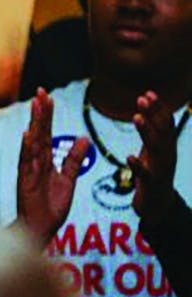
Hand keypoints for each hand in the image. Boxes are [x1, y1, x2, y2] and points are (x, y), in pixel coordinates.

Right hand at [16, 88, 88, 244]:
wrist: (41, 229)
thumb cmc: (51, 207)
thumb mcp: (68, 180)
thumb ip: (73, 160)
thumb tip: (84, 138)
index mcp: (45, 160)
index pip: (46, 133)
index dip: (47, 115)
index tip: (48, 97)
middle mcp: (35, 161)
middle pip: (39, 132)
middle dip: (40, 112)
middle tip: (41, 92)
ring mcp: (29, 170)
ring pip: (33, 142)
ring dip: (34, 123)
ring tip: (36, 106)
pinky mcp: (26, 182)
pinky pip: (26, 162)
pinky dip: (26, 149)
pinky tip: (28, 135)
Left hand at [128, 90, 180, 226]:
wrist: (158, 204)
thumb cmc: (153, 172)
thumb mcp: (152, 149)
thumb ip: (150, 130)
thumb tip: (145, 107)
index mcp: (166, 146)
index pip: (165, 123)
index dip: (158, 108)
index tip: (148, 92)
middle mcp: (167, 155)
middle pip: (163, 131)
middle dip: (154, 114)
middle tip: (142, 98)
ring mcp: (161, 169)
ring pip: (156, 148)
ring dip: (147, 132)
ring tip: (136, 117)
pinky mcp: (153, 184)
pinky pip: (146, 174)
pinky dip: (138, 165)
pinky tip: (130, 157)